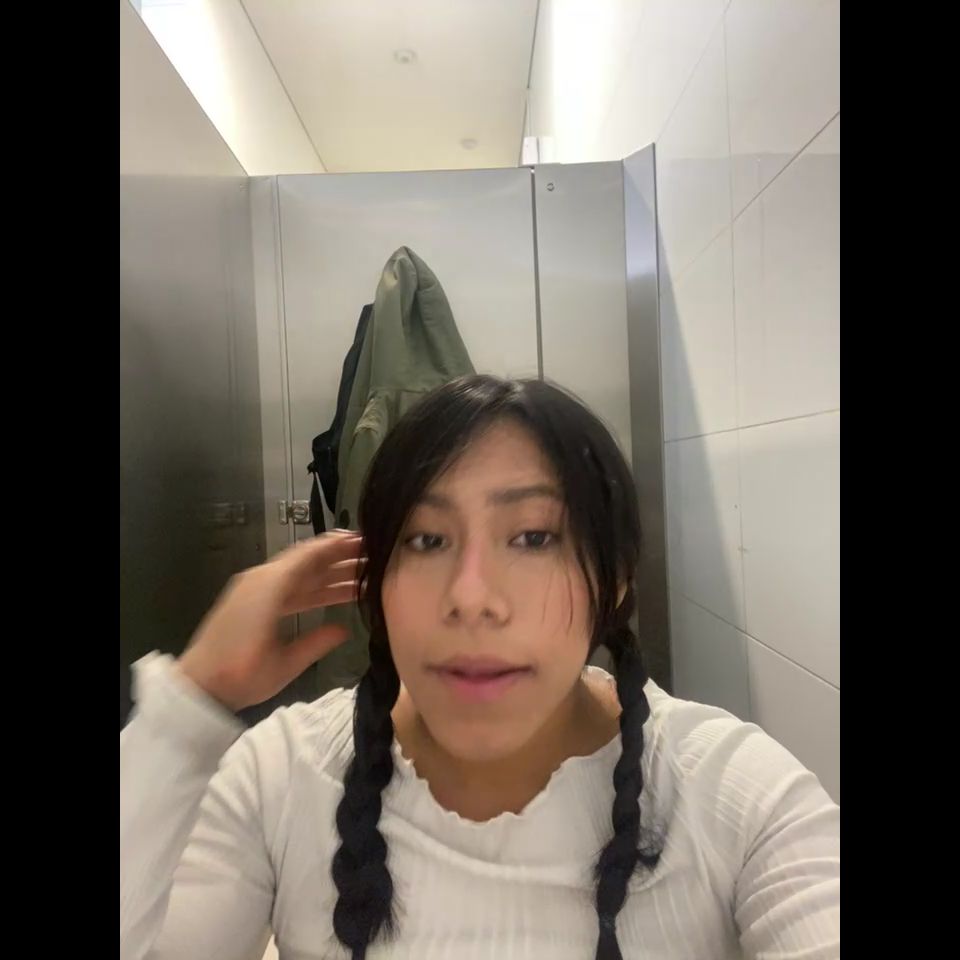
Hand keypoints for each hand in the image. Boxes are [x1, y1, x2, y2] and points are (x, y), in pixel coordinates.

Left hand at [177, 532, 362, 710]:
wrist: (199, 686)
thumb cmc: (241, 675)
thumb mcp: (284, 664)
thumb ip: (316, 643)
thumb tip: (343, 630)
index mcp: (269, 587)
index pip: (309, 555)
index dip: (337, 546)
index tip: (364, 539)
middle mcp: (262, 580)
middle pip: (306, 562)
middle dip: (339, 558)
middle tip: (371, 555)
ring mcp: (255, 590)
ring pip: (300, 575)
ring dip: (329, 574)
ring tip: (362, 575)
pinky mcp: (252, 603)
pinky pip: (289, 586)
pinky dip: (312, 587)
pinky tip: (334, 594)